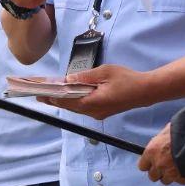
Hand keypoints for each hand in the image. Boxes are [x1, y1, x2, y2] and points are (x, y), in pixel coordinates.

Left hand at [38, 64, 153, 119]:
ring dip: (63, 101)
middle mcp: (93, 112)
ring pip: (76, 108)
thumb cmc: (127, 79)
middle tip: (39, 94)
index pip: (67, 100)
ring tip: (49, 95)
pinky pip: (83, 107)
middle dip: (54, 100)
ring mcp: (98, 113)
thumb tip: (68, 79)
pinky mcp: (102, 111)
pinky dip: (73, 101)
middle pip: (69, 106)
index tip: (39, 93)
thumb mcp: (105, 72)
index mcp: (92, 102)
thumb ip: (85, 76)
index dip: (52, 96)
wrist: (146, 91)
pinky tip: (69, 95)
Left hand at [137, 123, 184, 184]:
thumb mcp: (168, 130)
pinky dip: (182, 177)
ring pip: (166, 180)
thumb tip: (161, 141)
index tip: (151, 162)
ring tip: (176, 167)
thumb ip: (162, 140)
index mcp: (152, 151)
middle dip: (158, 172)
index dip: (148, 164)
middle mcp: (159, 164)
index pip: (142, 166)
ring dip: (169, 175)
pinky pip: (180, 181)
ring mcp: (170, 173)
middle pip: (153, 176)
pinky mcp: (182, 178)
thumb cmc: (183, 131)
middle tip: (165, 165)